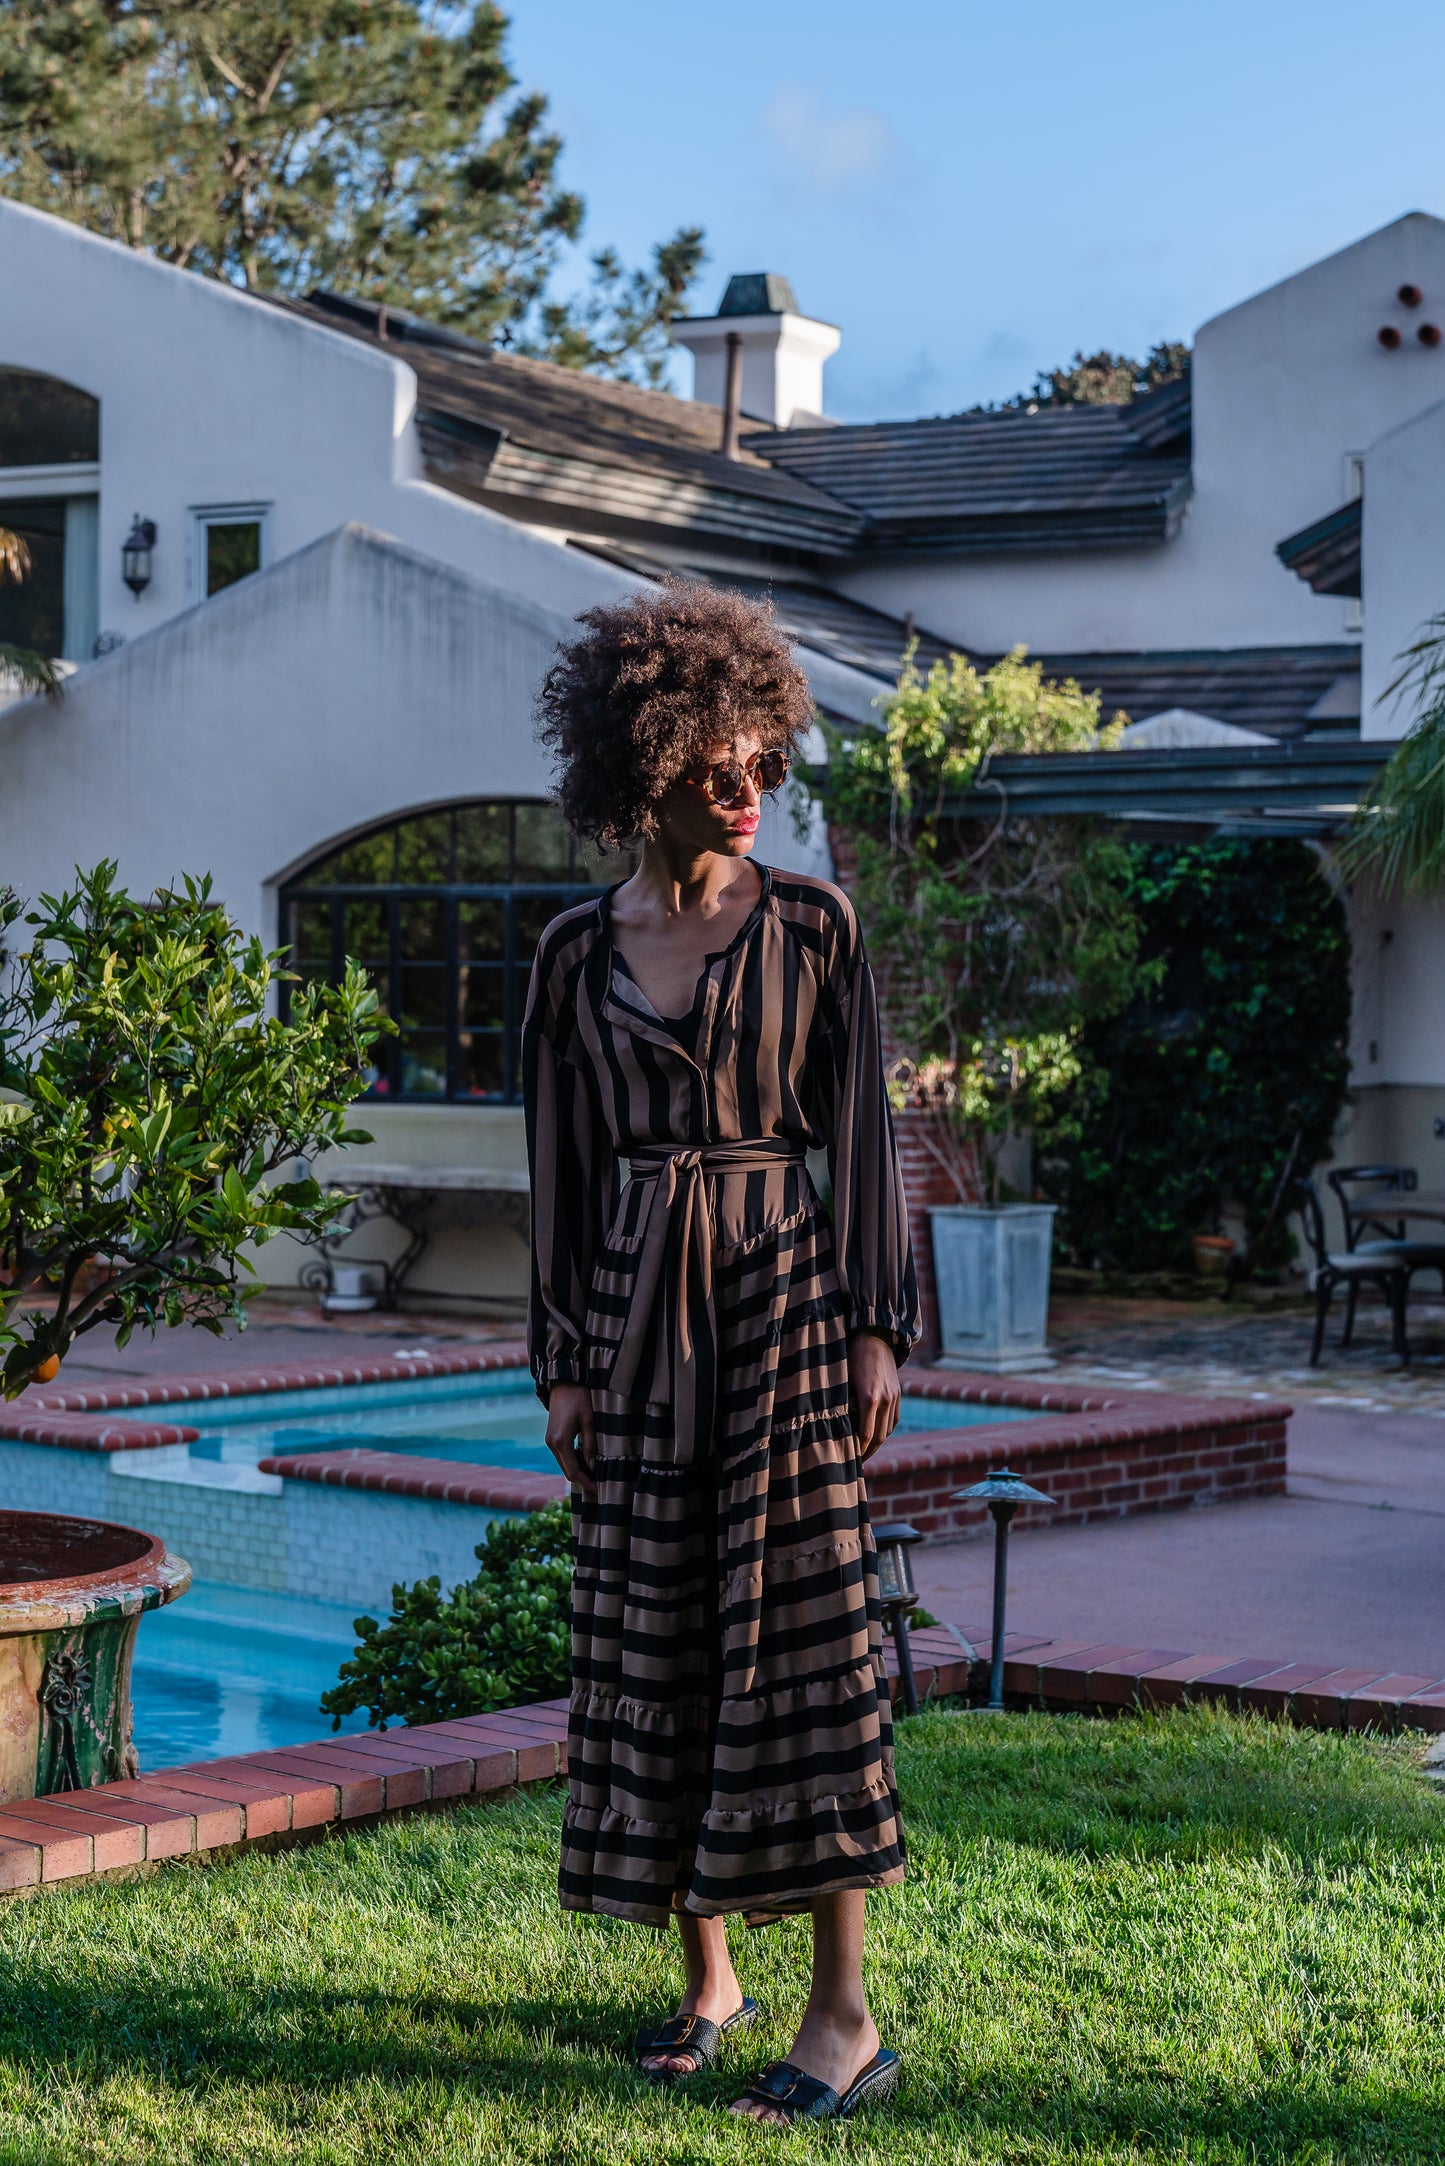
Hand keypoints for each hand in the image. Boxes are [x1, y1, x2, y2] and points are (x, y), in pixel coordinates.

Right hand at [545, 1382, 598, 1493]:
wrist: (563, 1384)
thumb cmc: (579, 1399)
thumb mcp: (589, 1421)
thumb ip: (590, 1446)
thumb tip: (593, 1467)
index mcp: (561, 1441)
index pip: (573, 1471)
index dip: (586, 1482)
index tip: (598, 1489)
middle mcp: (552, 1444)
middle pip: (567, 1471)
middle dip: (582, 1480)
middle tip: (599, 1484)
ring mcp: (550, 1441)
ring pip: (564, 1465)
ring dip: (578, 1471)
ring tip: (595, 1474)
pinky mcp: (551, 1438)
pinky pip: (562, 1456)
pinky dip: (573, 1462)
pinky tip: (586, 1461)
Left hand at [848, 1330, 900, 1461]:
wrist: (874, 1336)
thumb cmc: (850, 1356)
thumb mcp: (843, 1380)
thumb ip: (843, 1402)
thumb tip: (834, 1426)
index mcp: (869, 1397)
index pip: (866, 1435)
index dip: (858, 1450)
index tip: (848, 1458)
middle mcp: (884, 1399)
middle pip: (879, 1437)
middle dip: (867, 1452)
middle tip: (855, 1463)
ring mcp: (893, 1396)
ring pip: (888, 1430)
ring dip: (877, 1444)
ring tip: (865, 1453)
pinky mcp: (897, 1393)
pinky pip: (894, 1419)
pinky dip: (886, 1430)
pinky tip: (876, 1436)